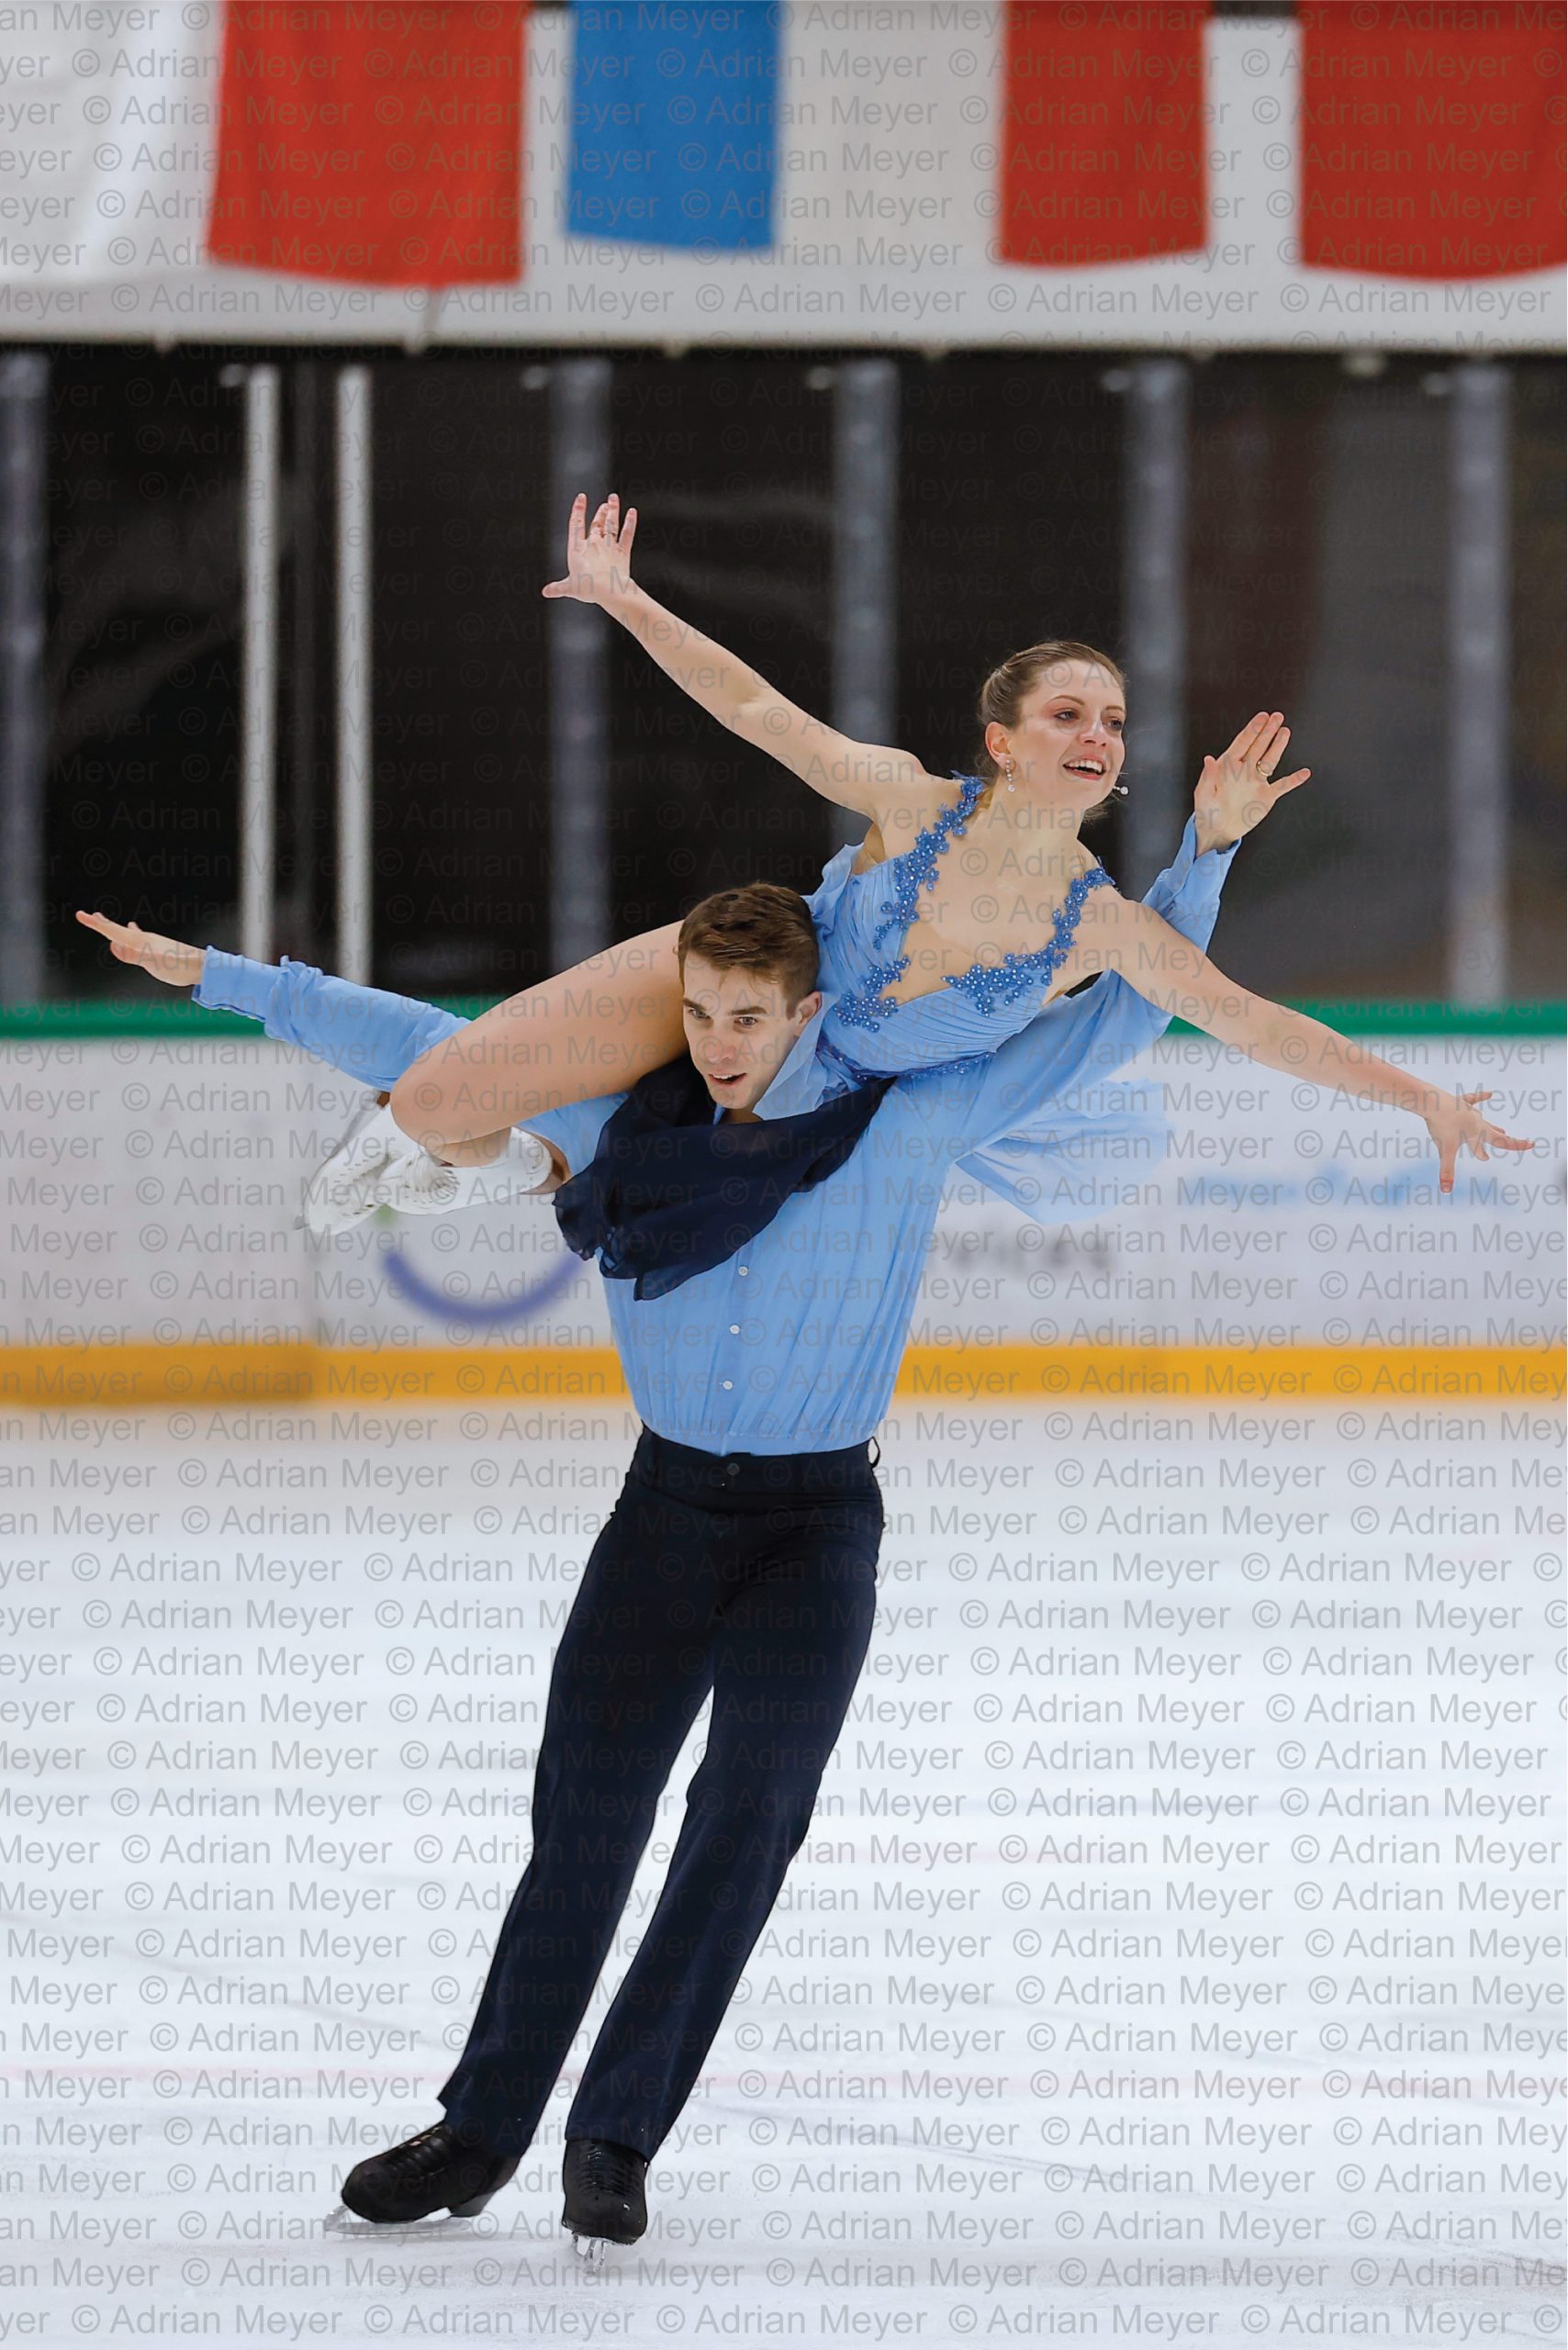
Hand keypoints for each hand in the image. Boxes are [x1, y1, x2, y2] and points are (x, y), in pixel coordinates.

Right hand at [75, 909, 204, 986]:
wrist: (202, 966)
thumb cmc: (180, 966)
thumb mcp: (155, 962)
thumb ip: (134, 954)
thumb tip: (114, 944)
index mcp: (140, 942)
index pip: (112, 931)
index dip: (95, 924)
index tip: (80, 914)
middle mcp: (144, 939)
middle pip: (118, 930)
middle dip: (102, 924)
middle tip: (87, 915)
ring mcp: (151, 943)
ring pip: (127, 933)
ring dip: (113, 928)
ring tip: (103, 922)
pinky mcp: (158, 948)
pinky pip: (138, 938)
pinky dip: (129, 933)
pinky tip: (133, 929)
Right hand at [541, 491, 637, 608]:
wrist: (609, 589)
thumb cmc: (588, 588)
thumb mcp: (569, 588)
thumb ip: (558, 588)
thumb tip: (546, 592)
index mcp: (578, 549)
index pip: (576, 525)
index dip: (578, 510)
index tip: (581, 497)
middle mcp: (594, 544)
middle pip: (597, 523)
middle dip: (600, 512)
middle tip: (604, 504)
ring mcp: (609, 546)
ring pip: (611, 524)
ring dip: (612, 511)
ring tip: (613, 499)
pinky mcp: (623, 552)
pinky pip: (627, 534)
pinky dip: (630, 522)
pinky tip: (632, 512)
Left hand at [1194, 711, 1309, 848]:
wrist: (1217, 831)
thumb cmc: (1206, 811)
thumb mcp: (1204, 794)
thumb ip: (1208, 776)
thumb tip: (1208, 759)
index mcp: (1228, 766)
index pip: (1242, 743)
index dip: (1253, 729)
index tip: (1262, 717)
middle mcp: (1245, 770)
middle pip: (1259, 746)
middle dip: (1268, 731)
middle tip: (1277, 716)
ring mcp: (1257, 782)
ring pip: (1270, 760)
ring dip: (1278, 746)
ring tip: (1285, 731)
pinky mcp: (1266, 796)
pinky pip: (1282, 786)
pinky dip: (1294, 780)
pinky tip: (1304, 773)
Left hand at [1423, 1088, 1534, 1196]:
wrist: (1432, 1102)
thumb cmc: (1441, 1125)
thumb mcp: (1445, 1151)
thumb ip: (1447, 1171)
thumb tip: (1446, 1191)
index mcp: (1479, 1133)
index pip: (1502, 1142)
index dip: (1517, 1145)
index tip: (1532, 1144)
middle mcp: (1478, 1122)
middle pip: (1494, 1134)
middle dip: (1505, 1141)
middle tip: (1521, 1143)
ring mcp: (1469, 1111)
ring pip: (1484, 1121)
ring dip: (1492, 1127)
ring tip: (1501, 1130)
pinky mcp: (1460, 1103)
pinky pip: (1473, 1100)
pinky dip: (1481, 1098)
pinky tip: (1490, 1094)